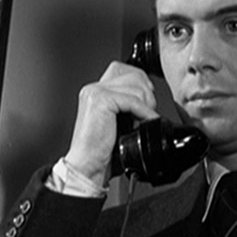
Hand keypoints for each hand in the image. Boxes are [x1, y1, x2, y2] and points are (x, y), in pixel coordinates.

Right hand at [63, 61, 158, 185]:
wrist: (86, 167)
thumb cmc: (101, 152)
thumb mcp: (117, 123)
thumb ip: (127, 107)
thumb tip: (150, 101)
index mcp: (95, 91)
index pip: (123, 70)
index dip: (140, 82)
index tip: (147, 101)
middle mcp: (93, 88)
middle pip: (133, 74)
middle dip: (147, 92)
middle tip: (146, 113)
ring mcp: (95, 92)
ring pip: (136, 86)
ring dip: (146, 105)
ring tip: (142, 121)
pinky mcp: (101, 100)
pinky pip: (133, 100)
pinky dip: (144, 112)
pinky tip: (144, 123)